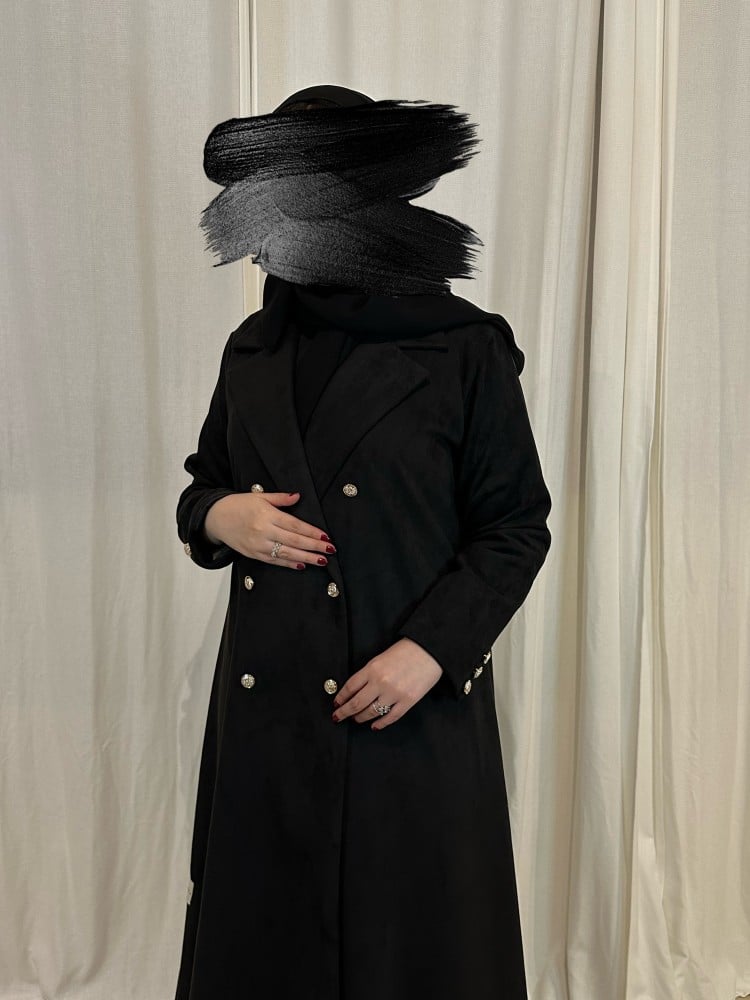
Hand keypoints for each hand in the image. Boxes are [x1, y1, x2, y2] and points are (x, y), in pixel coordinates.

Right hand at [204, 490, 335, 569]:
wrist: (215, 518)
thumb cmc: (238, 505)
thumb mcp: (259, 496)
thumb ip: (280, 498)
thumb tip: (298, 496)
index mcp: (266, 515)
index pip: (294, 525)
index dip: (311, 532)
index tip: (325, 537)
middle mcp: (263, 532)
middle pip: (294, 541)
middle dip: (314, 546)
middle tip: (330, 550)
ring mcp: (258, 545)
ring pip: (286, 554)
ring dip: (306, 558)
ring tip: (321, 561)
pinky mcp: (253, 554)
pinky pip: (275, 561)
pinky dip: (289, 564)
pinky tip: (302, 564)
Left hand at [331, 637, 443, 729]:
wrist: (429, 651)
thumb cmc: (406, 651)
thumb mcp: (381, 658)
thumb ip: (368, 674)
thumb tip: (355, 690)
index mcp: (372, 668)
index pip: (350, 687)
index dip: (341, 697)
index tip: (336, 703)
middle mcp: (381, 682)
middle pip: (356, 703)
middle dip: (344, 712)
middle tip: (337, 717)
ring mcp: (394, 693)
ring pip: (371, 713)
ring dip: (360, 718)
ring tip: (356, 719)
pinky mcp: (408, 701)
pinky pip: (390, 717)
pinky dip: (380, 724)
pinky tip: (374, 726)